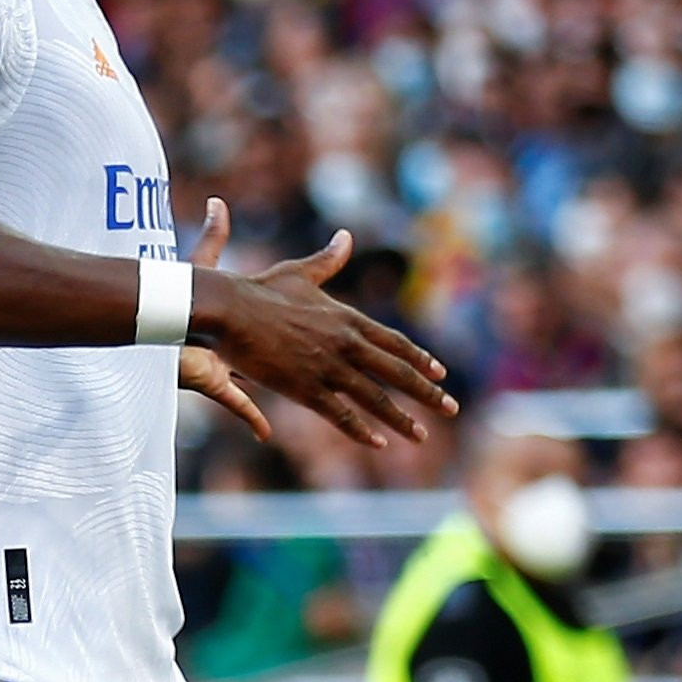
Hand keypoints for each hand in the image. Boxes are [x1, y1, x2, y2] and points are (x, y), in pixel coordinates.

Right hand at [193, 201, 454, 445]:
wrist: (230, 310)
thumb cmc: (259, 290)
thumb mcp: (300, 272)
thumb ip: (327, 261)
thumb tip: (345, 237)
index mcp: (347, 318)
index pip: (394, 342)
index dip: (419, 358)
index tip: (441, 372)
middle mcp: (346, 344)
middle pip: (396, 372)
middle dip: (427, 393)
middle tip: (450, 407)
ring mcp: (328, 368)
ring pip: (375, 398)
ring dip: (401, 419)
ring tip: (420, 435)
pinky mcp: (306, 389)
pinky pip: (341, 415)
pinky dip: (361, 431)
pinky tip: (379, 444)